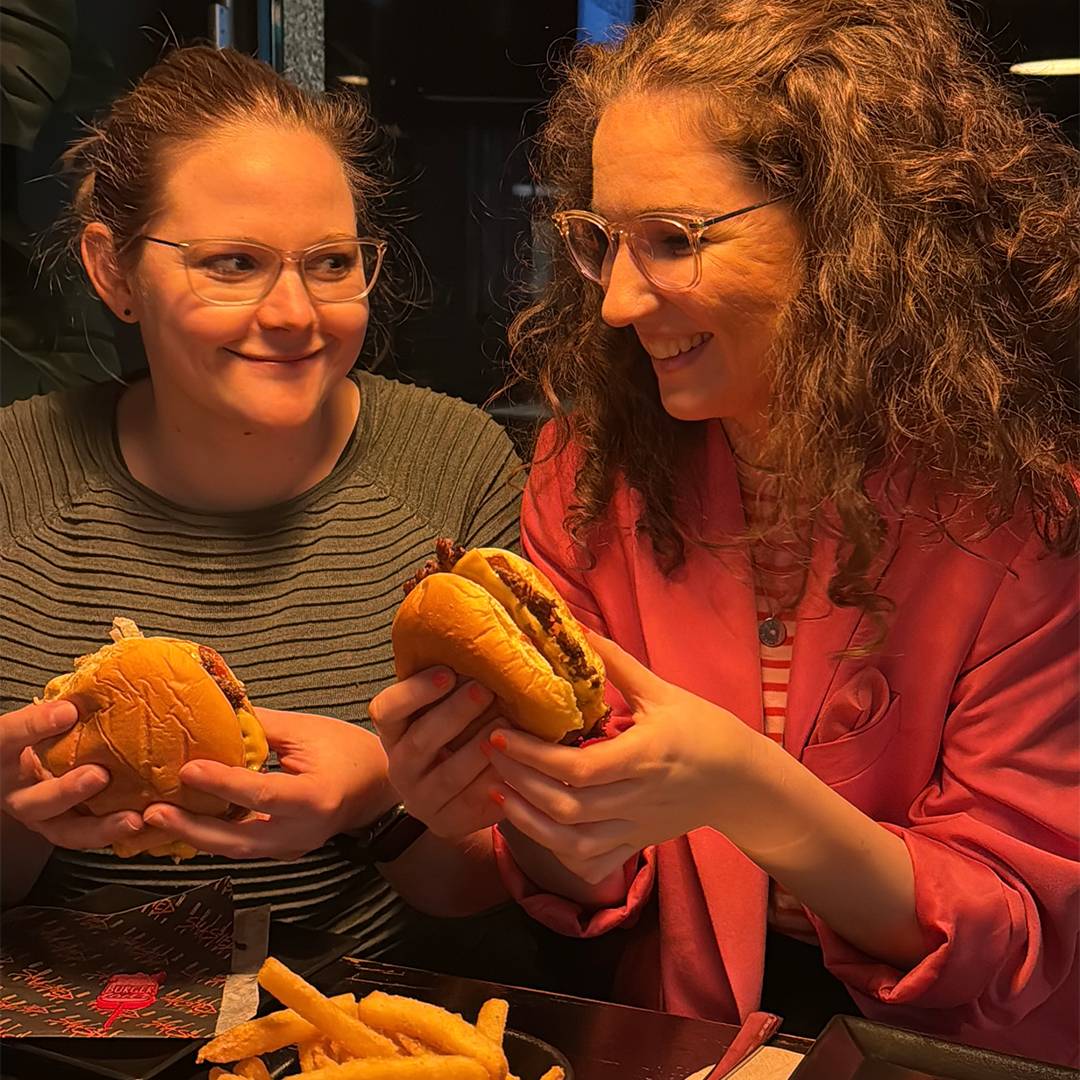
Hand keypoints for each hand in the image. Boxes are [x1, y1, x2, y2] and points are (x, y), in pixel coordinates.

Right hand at [0, 700, 143, 849]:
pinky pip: (87, 838)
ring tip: (131, 819)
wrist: (17, 769)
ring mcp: (39, 817)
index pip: (9, 736)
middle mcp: (16, 791)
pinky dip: (115, 836)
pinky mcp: (62, 830)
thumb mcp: (41, 716)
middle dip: (68, 791)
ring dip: (99, 828)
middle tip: (99, 775)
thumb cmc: (38, 733)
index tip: (67, 711)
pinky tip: (143, 827)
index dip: (35, 725)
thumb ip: (62, 706)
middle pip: (36, 800)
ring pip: (64, 831)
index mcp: (3, 752)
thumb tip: (103, 682)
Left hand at [140, 708, 396, 860]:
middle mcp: (301, 833)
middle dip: (192, 826)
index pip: (260, 794)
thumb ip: (260, 727)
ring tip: (158, 818)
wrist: (377, 785)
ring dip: (195, 835)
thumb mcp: (306, 730)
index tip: (187, 768)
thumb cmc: (346, 750)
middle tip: (154, 810)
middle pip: (238, 839)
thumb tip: (215, 713)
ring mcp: (292, 848)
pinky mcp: (283, 852)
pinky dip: (213, 836)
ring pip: (235, 850)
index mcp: (314, 797)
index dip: (222, 783)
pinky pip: (242, 847)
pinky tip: (185, 823)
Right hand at [368, 668, 504, 838]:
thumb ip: (452, 684)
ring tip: (507, 723)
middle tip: (486, 690)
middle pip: (419, 741)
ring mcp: (421, 799)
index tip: (449, 671)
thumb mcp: (441, 709)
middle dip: (455, 714)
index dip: (415, 691)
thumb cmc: (452, 735)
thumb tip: (487, 642)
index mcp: (393, 732)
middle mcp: (399, 766)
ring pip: (448, 775)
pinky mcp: (447, 823)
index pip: (386, 710)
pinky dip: (495, 780)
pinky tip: (516, 760)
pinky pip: (471, 803)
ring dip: (479, 748)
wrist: (447, 792)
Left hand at [488, 633, 758, 882]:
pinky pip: (593, 863)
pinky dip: (559, 854)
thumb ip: (614, 662)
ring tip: (500, 793)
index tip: (501, 734)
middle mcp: (637, 798)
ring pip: (573, 843)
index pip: (579, 767)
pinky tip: (536, 829)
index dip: (534, 756)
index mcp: (645, 756)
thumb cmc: (704, 728)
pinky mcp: (637, 844)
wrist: (744, 780)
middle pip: (567, 806)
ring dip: (529, 823)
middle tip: (491, 755)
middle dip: (521, 783)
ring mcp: (636, 828)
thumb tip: (573, 626)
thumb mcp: (662, 690)